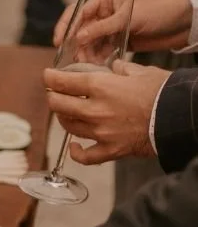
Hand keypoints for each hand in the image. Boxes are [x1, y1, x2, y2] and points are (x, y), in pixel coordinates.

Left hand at [44, 59, 169, 164]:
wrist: (180, 116)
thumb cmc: (163, 91)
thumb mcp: (142, 71)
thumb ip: (122, 70)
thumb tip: (114, 69)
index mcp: (102, 87)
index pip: (65, 82)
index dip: (51, 78)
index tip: (47, 76)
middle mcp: (95, 110)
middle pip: (59, 105)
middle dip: (52, 97)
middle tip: (53, 93)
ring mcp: (100, 132)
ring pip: (69, 126)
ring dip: (63, 118)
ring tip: (64, 112)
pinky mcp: (109, 150)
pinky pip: (85, 156)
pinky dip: (77, 153)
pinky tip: (74, 146)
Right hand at [54, 0, 192, 52]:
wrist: (181, 22)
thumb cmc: (158, 9)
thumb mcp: (129, 16)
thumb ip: (103, 27)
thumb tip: (78, 38)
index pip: (78, 11)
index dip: (66, 26)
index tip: (60, 42)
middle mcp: (104, 14)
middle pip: (80, 30)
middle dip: (75, 45)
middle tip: (73, 59)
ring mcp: (110, 28)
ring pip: (89, 43)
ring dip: (85, 54)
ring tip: (85, 65)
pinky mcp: (116, 42)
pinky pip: (100, 51)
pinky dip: (96, 59)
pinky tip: (95, 66)